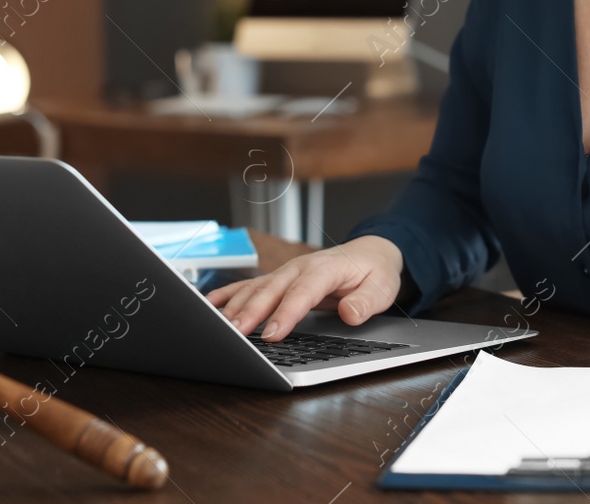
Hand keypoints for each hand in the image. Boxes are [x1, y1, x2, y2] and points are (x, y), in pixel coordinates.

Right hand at [206, 235, 404, 342]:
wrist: (369, 253)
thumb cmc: (374, 271)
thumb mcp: (382, 287)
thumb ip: (366, 301)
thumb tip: (350, 313)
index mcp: (325, 268)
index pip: (303, 292)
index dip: (286, 313)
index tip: (272, 334)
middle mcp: (300, 268)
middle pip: (271, 290)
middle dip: (251, 312)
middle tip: (234, 335)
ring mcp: (286, 272)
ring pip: (255, 289)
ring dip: (235, 308)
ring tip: (216, 328)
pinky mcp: (278, 280)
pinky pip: (248, 287)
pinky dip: (227, 295)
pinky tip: (208, 307)